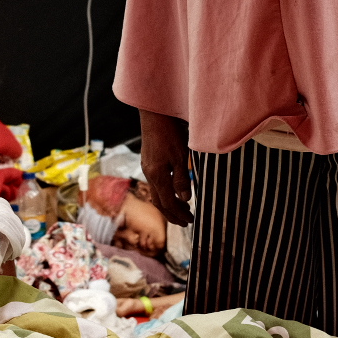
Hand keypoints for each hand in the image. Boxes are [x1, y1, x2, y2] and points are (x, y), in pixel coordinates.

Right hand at [139, 109, 192, 225]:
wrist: (155, 115)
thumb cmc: (170, 133)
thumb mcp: (180, 156)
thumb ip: (182, 178)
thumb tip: (185, 199)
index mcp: (157, 175)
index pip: (168, 203)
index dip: (179, 214)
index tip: (191, 221)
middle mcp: (149, 175)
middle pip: (159, 203)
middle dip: (173, 214)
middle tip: (187, 222)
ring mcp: (147, 168)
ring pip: (156, 194)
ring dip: (169, 204)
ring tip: (183, 209)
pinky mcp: (148, 162)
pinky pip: (155, 185)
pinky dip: (165, 194)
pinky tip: (173, 191)